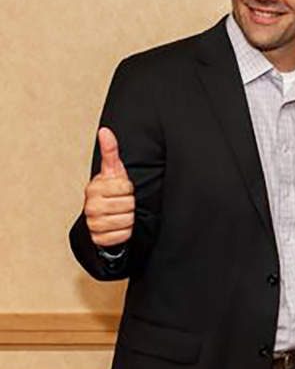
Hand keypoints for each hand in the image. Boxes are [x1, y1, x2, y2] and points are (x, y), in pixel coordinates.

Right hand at [83, 128, 134, 246]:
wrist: (101, 216)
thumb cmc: (110, 191)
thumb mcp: (113, 171)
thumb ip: (110, 151)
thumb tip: (105, 130)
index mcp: (94, 188)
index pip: (126, 188)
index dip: (129, 189)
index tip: (121, 189)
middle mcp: (90, 206)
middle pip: (128, 205)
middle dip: (130, 204)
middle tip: (122, 203)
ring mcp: (93, 223)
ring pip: (127, 221)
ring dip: (129, 218)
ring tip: (121, 213)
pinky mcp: (98, 239)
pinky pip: (122, 236)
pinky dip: (125, 232)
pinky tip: (118, 226)